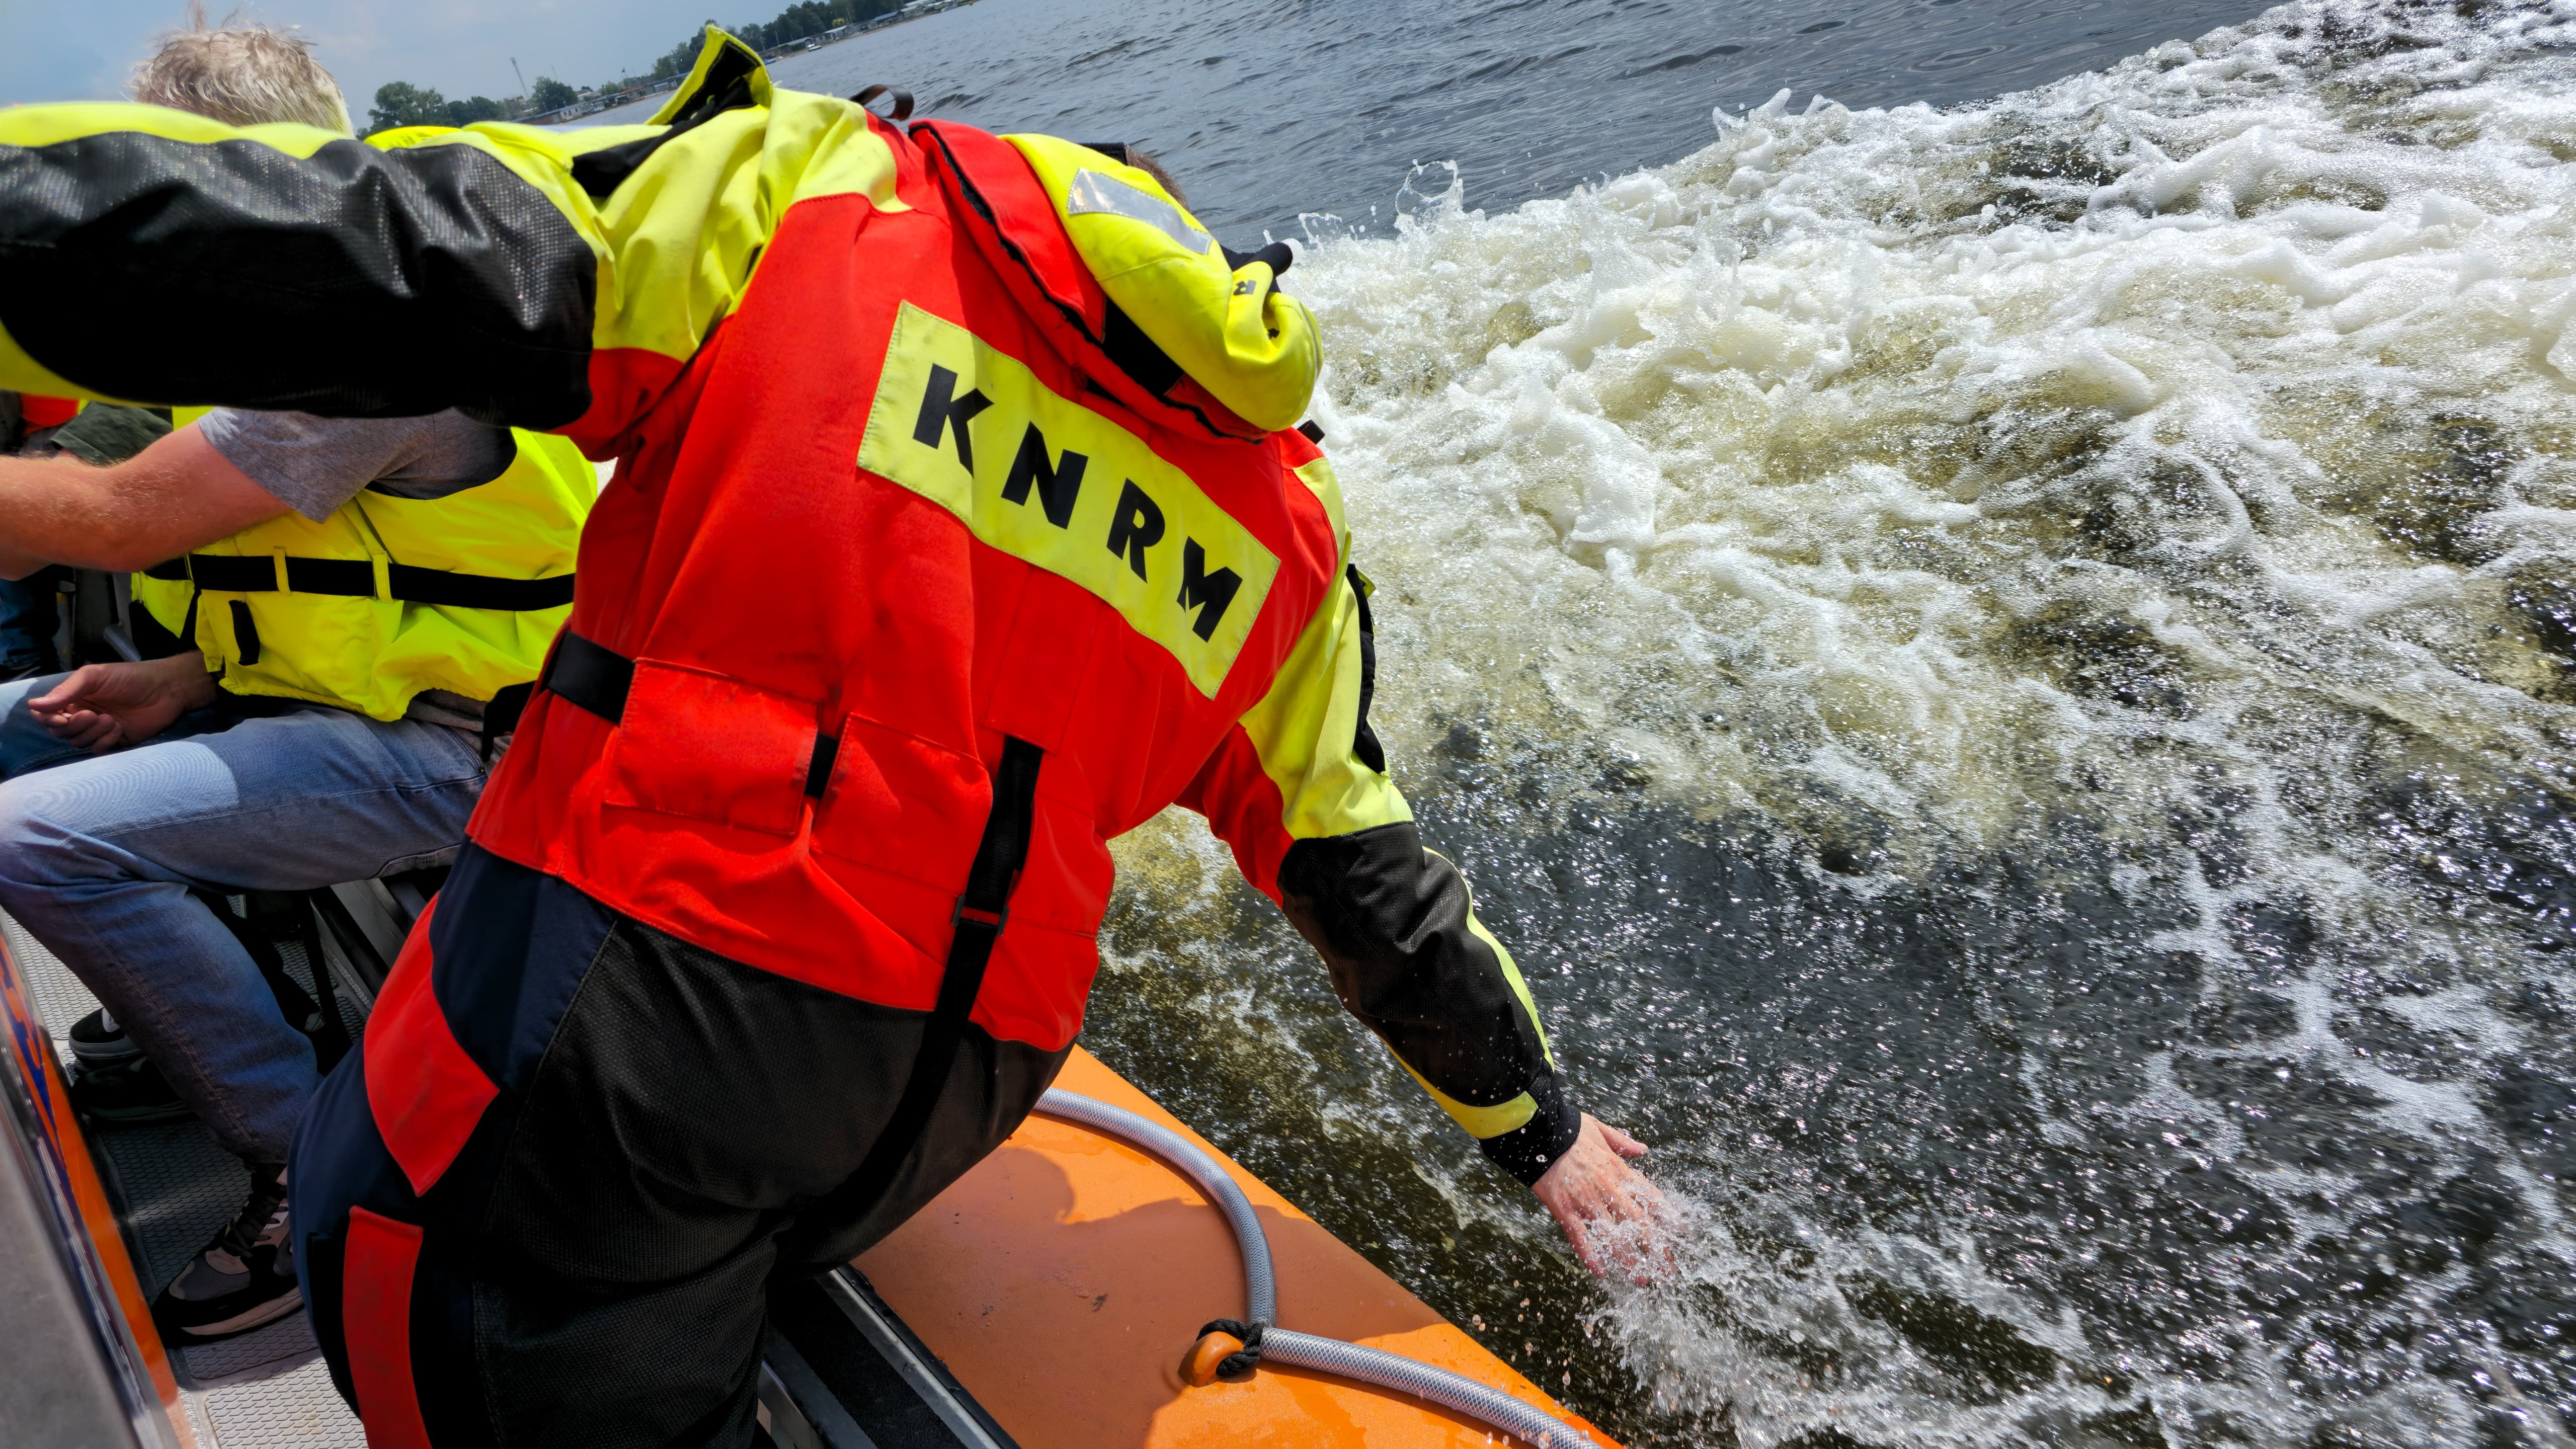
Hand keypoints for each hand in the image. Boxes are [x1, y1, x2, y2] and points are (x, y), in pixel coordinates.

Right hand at [27, 654, 217, 752]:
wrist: (166, 690)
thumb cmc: (129, 678)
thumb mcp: (94, 677)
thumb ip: (65, 691)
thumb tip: (32, 705)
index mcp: (73, 698)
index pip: (46, 715)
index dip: (47, 719)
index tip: (61, 716)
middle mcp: (81, 715)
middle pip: (60, 731)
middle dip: (73, 726)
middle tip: (93, 714)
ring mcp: (97, 729)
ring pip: (77, 742)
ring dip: (91, 733)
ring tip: (111, 719)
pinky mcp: (115, 741)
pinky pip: (97, 750)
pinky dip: (104, 742)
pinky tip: (118, 729)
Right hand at [1532, 1114, 1675, 1283]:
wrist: (1538, 1130)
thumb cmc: (1569, 1129)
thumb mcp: (1601, 1130)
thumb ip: (1623, 1143)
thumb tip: (1643, 1150)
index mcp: (1619, 1170)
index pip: (1651, 1198)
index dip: (1669, 1218)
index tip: (1682, 1234)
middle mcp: (1608, 1187)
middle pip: (1639, 1223)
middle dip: (1657, 1249)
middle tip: (1667, 1270)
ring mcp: (1586, 1200)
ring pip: (1613, 1235)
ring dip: (1629, 1259)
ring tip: (1641, 1279)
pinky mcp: (1564, 1208)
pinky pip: (1579, 1236)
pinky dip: (1590, 1255)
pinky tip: (1600, 1272)